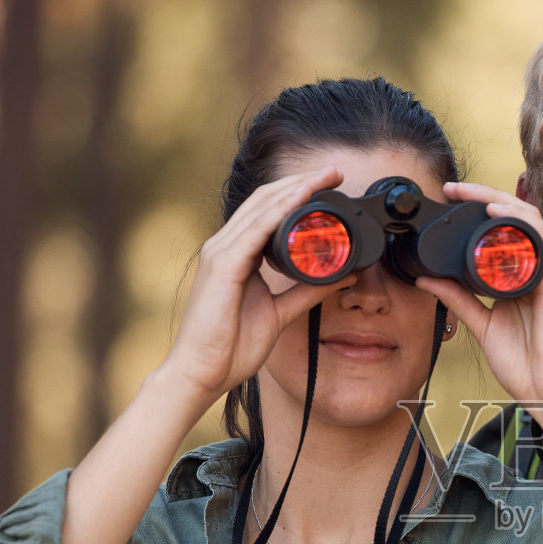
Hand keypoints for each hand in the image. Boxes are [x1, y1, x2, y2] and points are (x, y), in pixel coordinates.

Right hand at [160, 167, 353, 405]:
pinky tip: (301, 199)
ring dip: (295, 189)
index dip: (297, 193)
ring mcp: (220, 252)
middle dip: (300, 182)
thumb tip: (340, 276)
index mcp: (236, 255)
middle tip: (334, 171)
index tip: (328, 185)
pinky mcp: (222, 265)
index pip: (267, 211)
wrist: (202, 372)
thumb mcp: (279, 313)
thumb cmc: (230, 346)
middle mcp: (225, 246)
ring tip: (324, 177)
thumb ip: (306, 292)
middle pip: (264, 200)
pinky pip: (255, 231)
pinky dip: (280, 211)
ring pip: (261, 208)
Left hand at [413, 182, 542, 411]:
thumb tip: (428, 280)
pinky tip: (499, 211)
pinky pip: (542, 242)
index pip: (501, 233)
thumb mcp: (482, 327)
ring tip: (472, 192)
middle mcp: (534, 272)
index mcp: (518, 280)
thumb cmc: (527, 367)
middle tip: (454, 188)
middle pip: (515, 219)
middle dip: (484, 196)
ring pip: (529, 222)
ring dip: (500, 200)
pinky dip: (521, 222)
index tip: (449, 201)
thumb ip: (458, 301)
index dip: (477, 211)